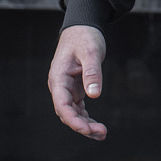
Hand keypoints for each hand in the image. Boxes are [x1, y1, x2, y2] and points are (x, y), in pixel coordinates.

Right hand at [47, 25, 107, 140]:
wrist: (82, 27)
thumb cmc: (85, 37)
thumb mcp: (91, 52)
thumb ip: (92, 72)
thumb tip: (94, 95)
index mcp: (58, 78)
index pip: (62, 106)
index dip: (74, 121)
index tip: (88, 130)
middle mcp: (59, 86)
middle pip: (67, 113)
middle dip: (82, 126)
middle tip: (101, 133)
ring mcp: (66, 88)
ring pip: (72, 113)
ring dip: (85, 124)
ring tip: (102, 133)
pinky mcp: (74, 88)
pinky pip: (78, 107)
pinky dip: (86, 117)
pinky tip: (96, 125)